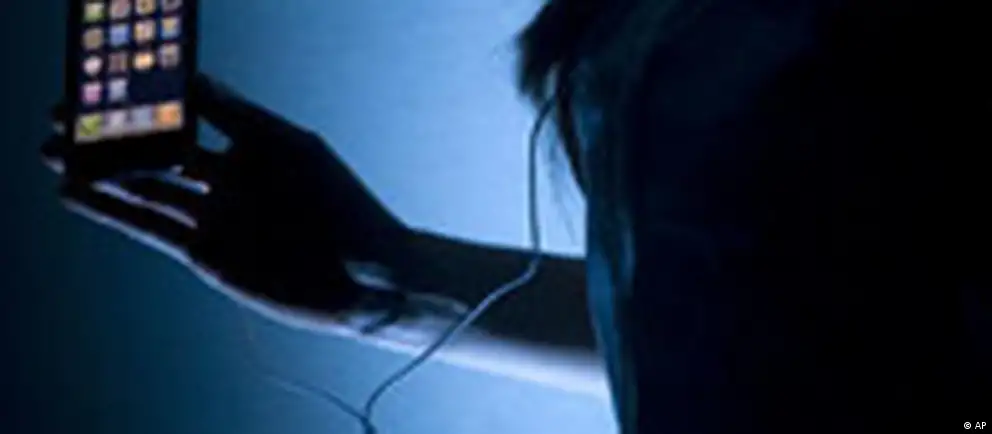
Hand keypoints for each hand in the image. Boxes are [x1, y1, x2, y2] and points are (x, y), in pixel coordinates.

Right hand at [43, 74, 412, 317]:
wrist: (362, 276)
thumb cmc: (336, 203)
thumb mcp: (285, 147)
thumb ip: (234, 117)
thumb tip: (189, 78)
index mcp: (249, 148)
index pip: (187, 117)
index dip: (146, 104)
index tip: (107, 86)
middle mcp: (227, 182)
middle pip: (158, 154)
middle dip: (112, 140)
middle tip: (61, 123)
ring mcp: (214, 218)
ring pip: (146, 191)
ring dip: (101, 176)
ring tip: (54, 158)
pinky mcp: (205, 254)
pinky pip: (150, 228)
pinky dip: (114, 212)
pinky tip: (78, 195)